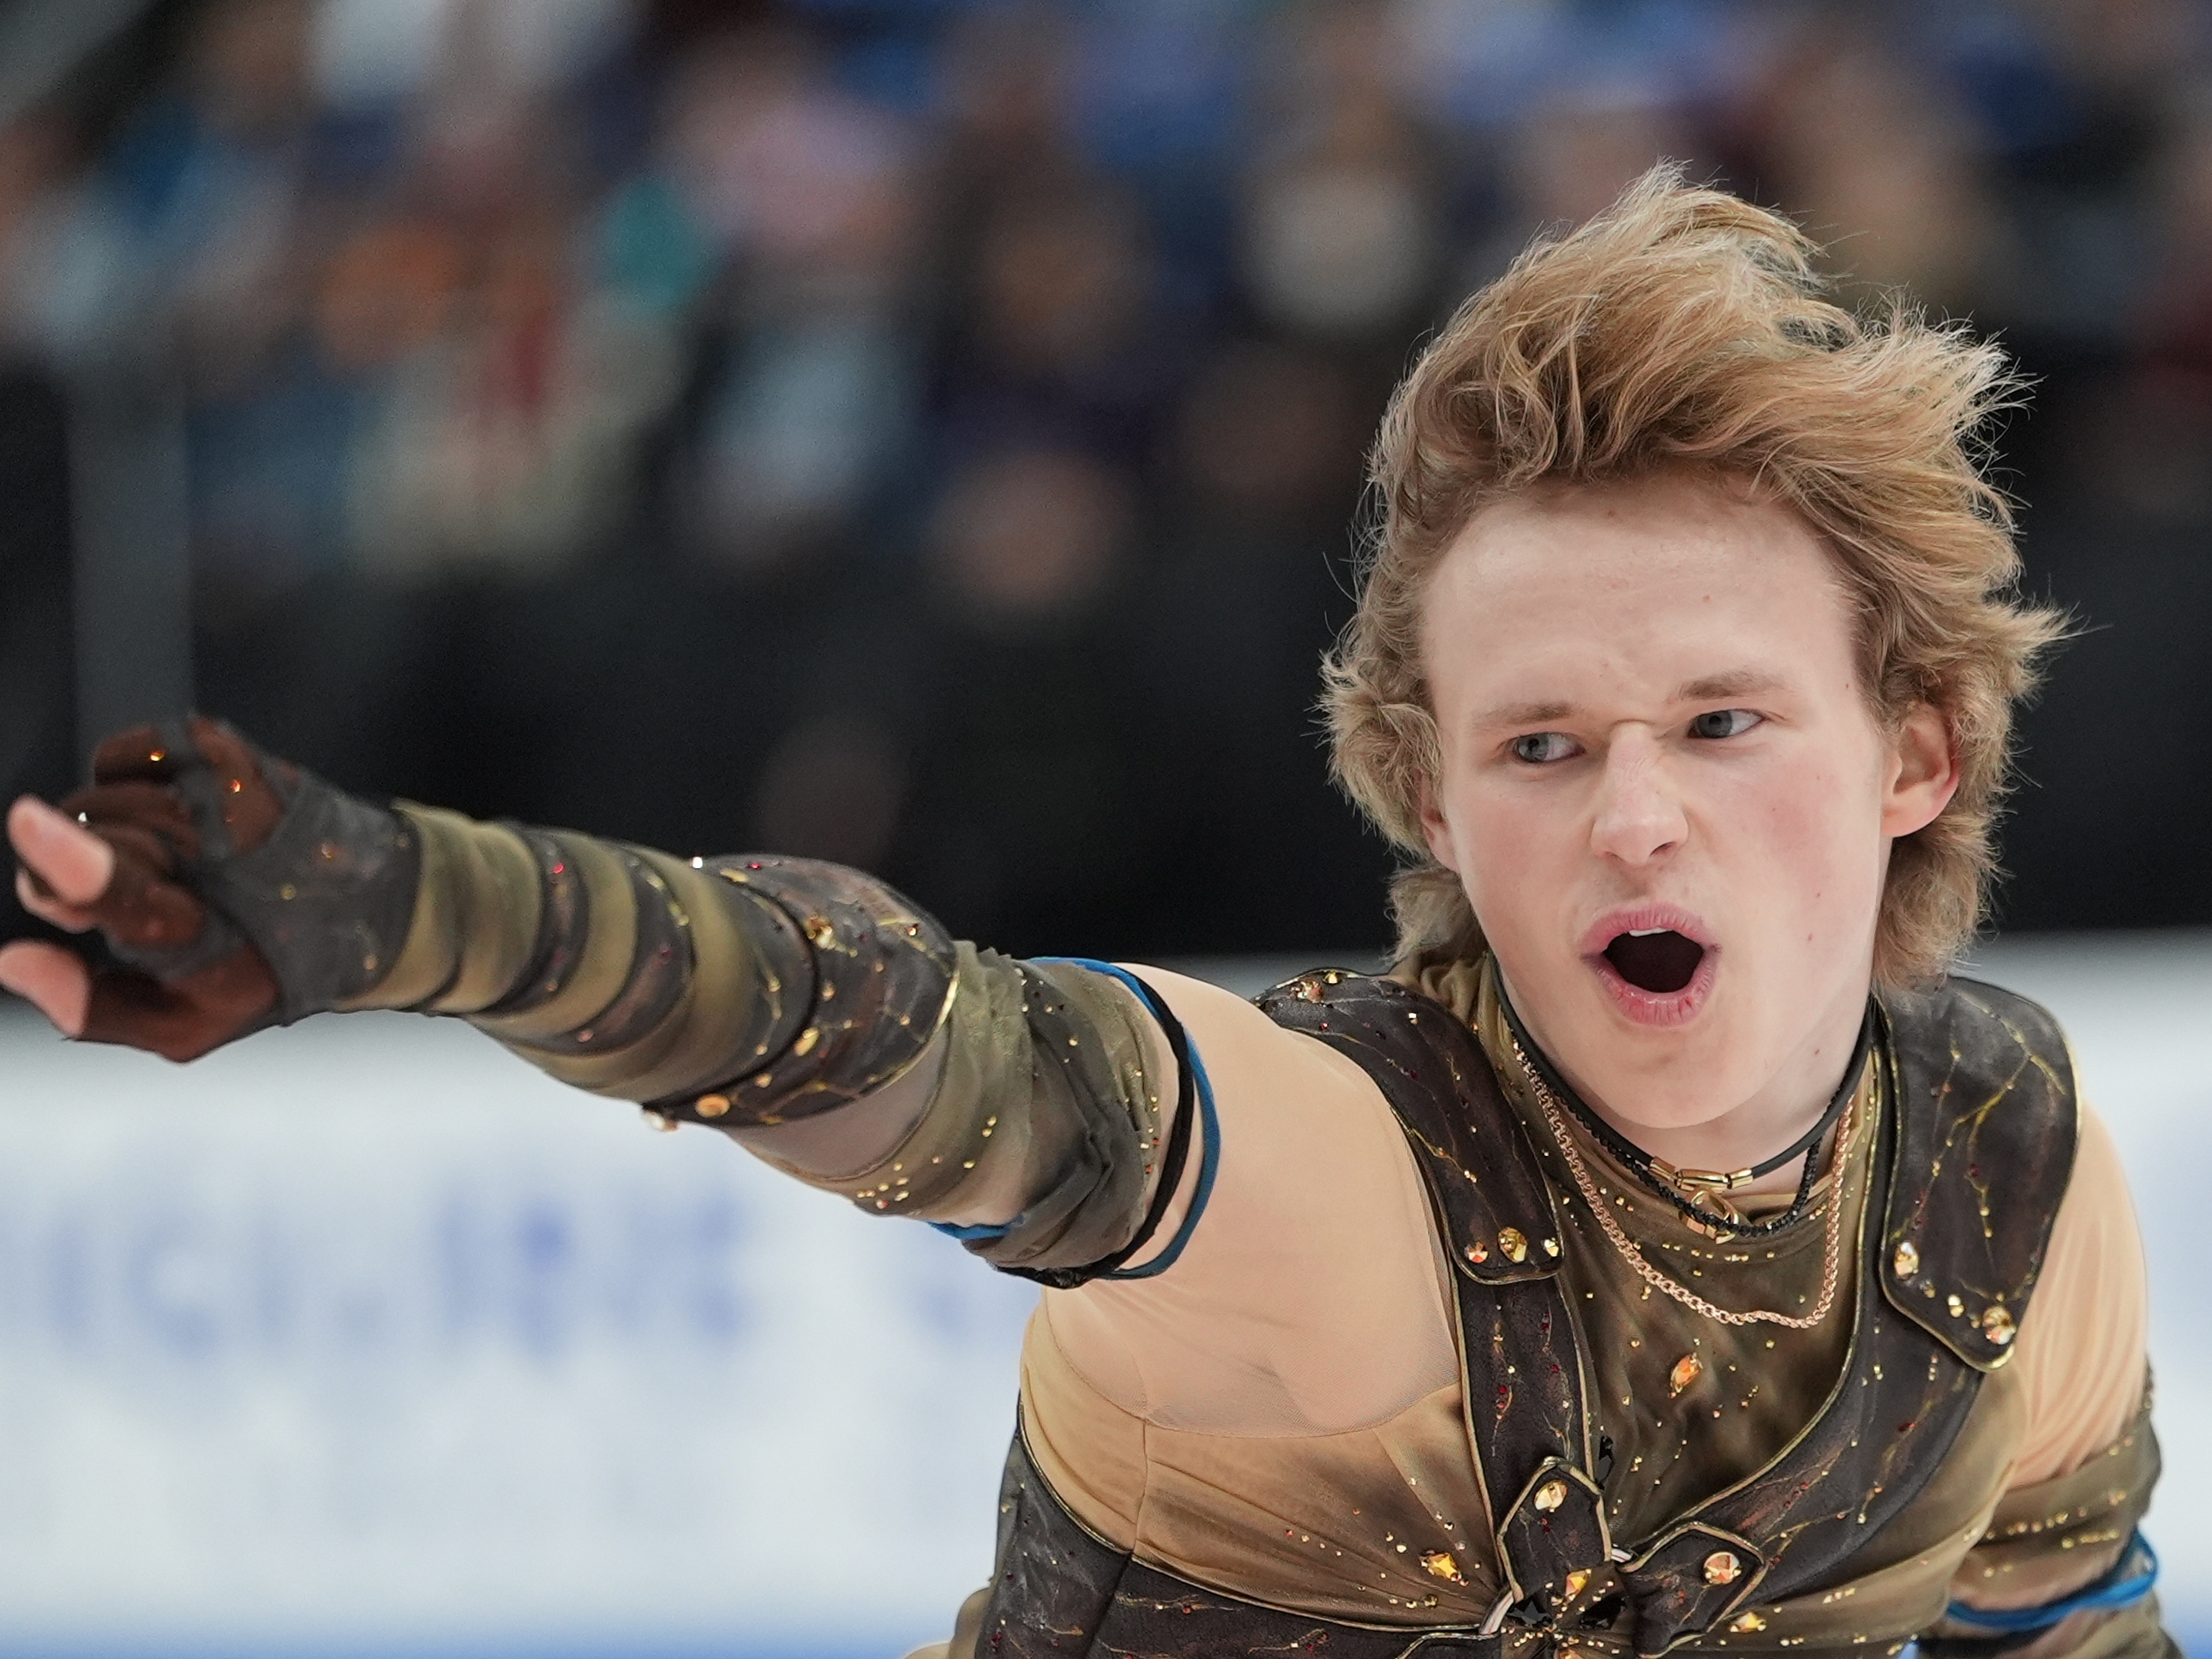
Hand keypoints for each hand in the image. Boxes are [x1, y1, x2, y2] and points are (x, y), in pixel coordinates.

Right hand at [3, 725, 282, 1057]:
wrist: (367, 904)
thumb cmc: (261, 968)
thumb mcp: (183, 1023)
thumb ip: (90, 1007)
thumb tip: (13, 960)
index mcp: (203, 934)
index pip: (127, 891)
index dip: (75, 864)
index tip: (30, 823)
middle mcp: (218, 849)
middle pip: (89, 839)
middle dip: (79, 870)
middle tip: (131, 900)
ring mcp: (224, 787)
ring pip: (98, 797)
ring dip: (109, 834)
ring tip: (172, 866)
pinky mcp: (223, 745)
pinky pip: (118, 754)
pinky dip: (122, 784)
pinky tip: (171, 820)